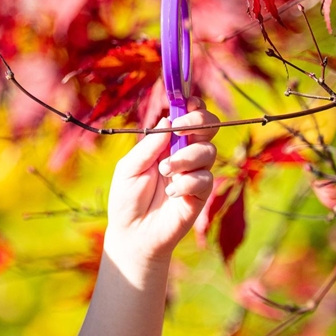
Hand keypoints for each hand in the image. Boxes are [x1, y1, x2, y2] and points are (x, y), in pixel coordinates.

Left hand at [105, 97, 218, 263]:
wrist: (133, 232)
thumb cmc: (127, 198)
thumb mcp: (129, 167)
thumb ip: (149, 145)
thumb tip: (168, 121)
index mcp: (167, 144)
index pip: (188, 118)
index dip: (193, 107)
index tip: (188, 103)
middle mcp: (185, 154)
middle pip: (208, 127)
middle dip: (198, 122)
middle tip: (181, 130)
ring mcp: (194, 174)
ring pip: (207, 151)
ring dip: (185, 157)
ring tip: (165, 171)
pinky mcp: (201, 194)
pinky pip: (205, 179)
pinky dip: (187, 183)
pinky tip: (172, 193)